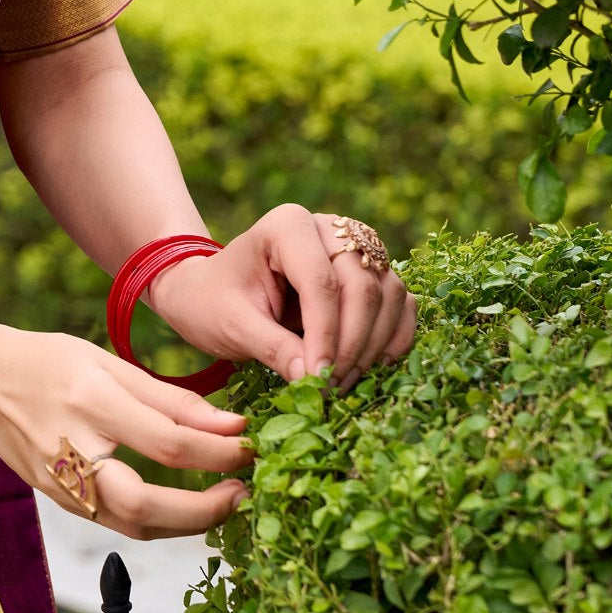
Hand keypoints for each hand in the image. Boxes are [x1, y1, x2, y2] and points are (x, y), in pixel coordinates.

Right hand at [0, 325, 250, 540]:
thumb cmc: (45, 363)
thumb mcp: (107, 361)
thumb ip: (170, 398)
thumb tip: (230, 425)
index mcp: (90, 402)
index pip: (167, 441)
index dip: (218, 450)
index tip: (251, 445)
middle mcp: (73, 451)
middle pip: (145, 505)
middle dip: (204, 510)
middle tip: (243, 493)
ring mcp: (63, 485)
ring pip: (134, 526)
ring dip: (187, 524)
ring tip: (224, 503)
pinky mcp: (62, 502)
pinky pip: (119, 524)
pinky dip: (159, 523)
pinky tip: (185, 507)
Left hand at [145, 206, 415, 392]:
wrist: (212, 293)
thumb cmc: (214, 303)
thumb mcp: (231, 325)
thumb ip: (271, 348)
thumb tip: (313, 379)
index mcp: (287, 226)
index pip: (321, 281)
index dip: (325, 334)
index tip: (318, 380)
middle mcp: (328, 227)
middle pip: (361, 286)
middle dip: (351, 343)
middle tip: (331, 387)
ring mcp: (354, 246)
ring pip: (387, 293)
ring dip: (374, 344)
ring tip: (343, 383)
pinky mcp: (369, 271)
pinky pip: (399, 302)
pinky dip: (393, 336)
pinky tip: (372, 366)